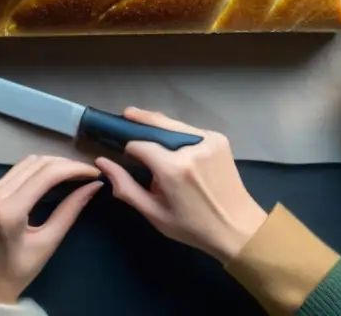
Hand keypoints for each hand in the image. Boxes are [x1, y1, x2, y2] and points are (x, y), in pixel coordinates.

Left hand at [0, 155, 101, 304]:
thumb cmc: (19, 271)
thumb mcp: (48, 242)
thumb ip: (70, 210)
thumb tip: (94, 186)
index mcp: (8, 211)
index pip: (46, 175)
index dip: (73, 168)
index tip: (93, 172)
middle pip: (36, 163)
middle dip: (65, 163)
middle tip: (86, 172)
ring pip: (25, 163)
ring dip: (51, 163)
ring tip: (72, 172)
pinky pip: (15, 171)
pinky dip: (36, 169)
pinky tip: (51, 176)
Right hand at [96, 108, 266, 263]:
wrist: (238, 227)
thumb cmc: (192, 227)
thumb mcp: (154, 213)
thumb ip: (126, 186)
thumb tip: (102, 162)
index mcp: (173, 169)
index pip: (140, 144)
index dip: (128, 147)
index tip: (121, 152)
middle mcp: (191, 148)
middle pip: (158, 123)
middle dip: (140, 117)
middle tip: (125, 113)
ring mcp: (209, 140)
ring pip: (175, 125)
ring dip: (160, 124)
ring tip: (144, 123)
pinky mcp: (219, 139)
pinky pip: (190, 130)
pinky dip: (178, 133)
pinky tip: (171, 140)